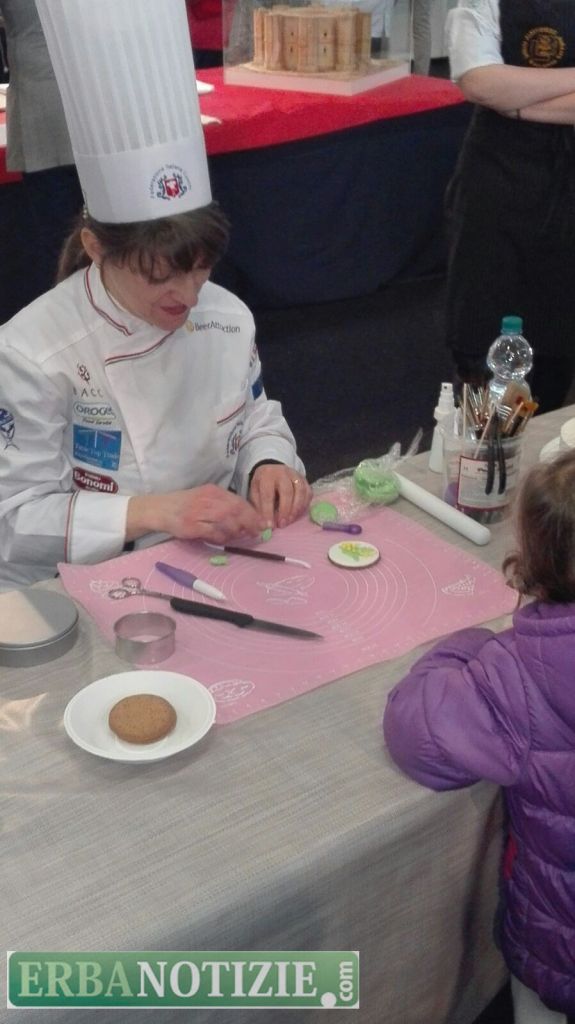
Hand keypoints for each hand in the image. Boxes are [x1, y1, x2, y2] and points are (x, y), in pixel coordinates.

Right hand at [126, 484, 266, 544]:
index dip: (253, 514)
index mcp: (213, 491)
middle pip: (236, 511)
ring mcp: (200, 512)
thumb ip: (224, 506)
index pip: (239, 502)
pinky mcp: (192, 526)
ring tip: (235, 537)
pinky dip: (221, 539)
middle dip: (249, 524)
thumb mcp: (205, 498)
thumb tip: (246, 520)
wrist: (160, 509)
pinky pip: (213, 533)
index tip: (262, 524)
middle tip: (255, 533)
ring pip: (227, 522)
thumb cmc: (185, 505)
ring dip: (235, 532)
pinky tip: (221, 541)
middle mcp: (208, 499)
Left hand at [249, 464, 311, 527]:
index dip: (268, 511)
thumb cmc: (263, 484)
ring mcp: (295, 475)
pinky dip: (304, 505)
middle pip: (287, 492)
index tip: (269, 525)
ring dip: (296, 509)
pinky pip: (308, 493)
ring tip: (290, 521)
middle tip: (282, 524)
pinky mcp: (304, 479)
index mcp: (267, 476)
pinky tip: (298, 514)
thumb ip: (259, 506)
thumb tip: (264, 524)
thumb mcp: (255, 491)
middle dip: (285, 510)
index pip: (268, 494)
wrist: (273, 469)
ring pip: (300, 492)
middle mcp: (282, 473)